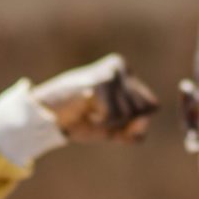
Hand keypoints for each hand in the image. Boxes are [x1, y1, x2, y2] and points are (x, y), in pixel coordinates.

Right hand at [31, 54, 156, 143]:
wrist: (46, 116)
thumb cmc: (78, 120)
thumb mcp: (112, 130)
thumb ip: (134, 131)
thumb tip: (144, 120)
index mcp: (127, 75)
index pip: (152, 107)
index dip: (134, 122)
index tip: (109, 119)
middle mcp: (121, 67)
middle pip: (144, 110)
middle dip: (122, 123)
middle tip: (98, 115)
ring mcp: (112, 71)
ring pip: (130, 113)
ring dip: (109, 123)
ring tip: (90, 112)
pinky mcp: (101, 80)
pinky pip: (114, 115)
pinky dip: (100, 122)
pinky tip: (85, 110)